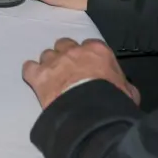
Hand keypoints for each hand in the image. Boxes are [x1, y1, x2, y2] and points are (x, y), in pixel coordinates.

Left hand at [22, 37, 139, 108]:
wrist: (90, 113)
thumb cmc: (113, 101)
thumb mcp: (128, 92)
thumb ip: (123, 84)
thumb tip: (125, 88)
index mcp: (97, 51)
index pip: (90, 45)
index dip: (88, 56)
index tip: (89, 67)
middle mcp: (73, 51)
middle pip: (64, 45)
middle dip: (66, 55)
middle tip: (69, 70)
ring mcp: (53, 62)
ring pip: (47, 55)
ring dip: (50, 65)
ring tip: (53, 78)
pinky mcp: (39, 75)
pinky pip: (29, 67)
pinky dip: (32, 73)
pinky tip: (36, 80)